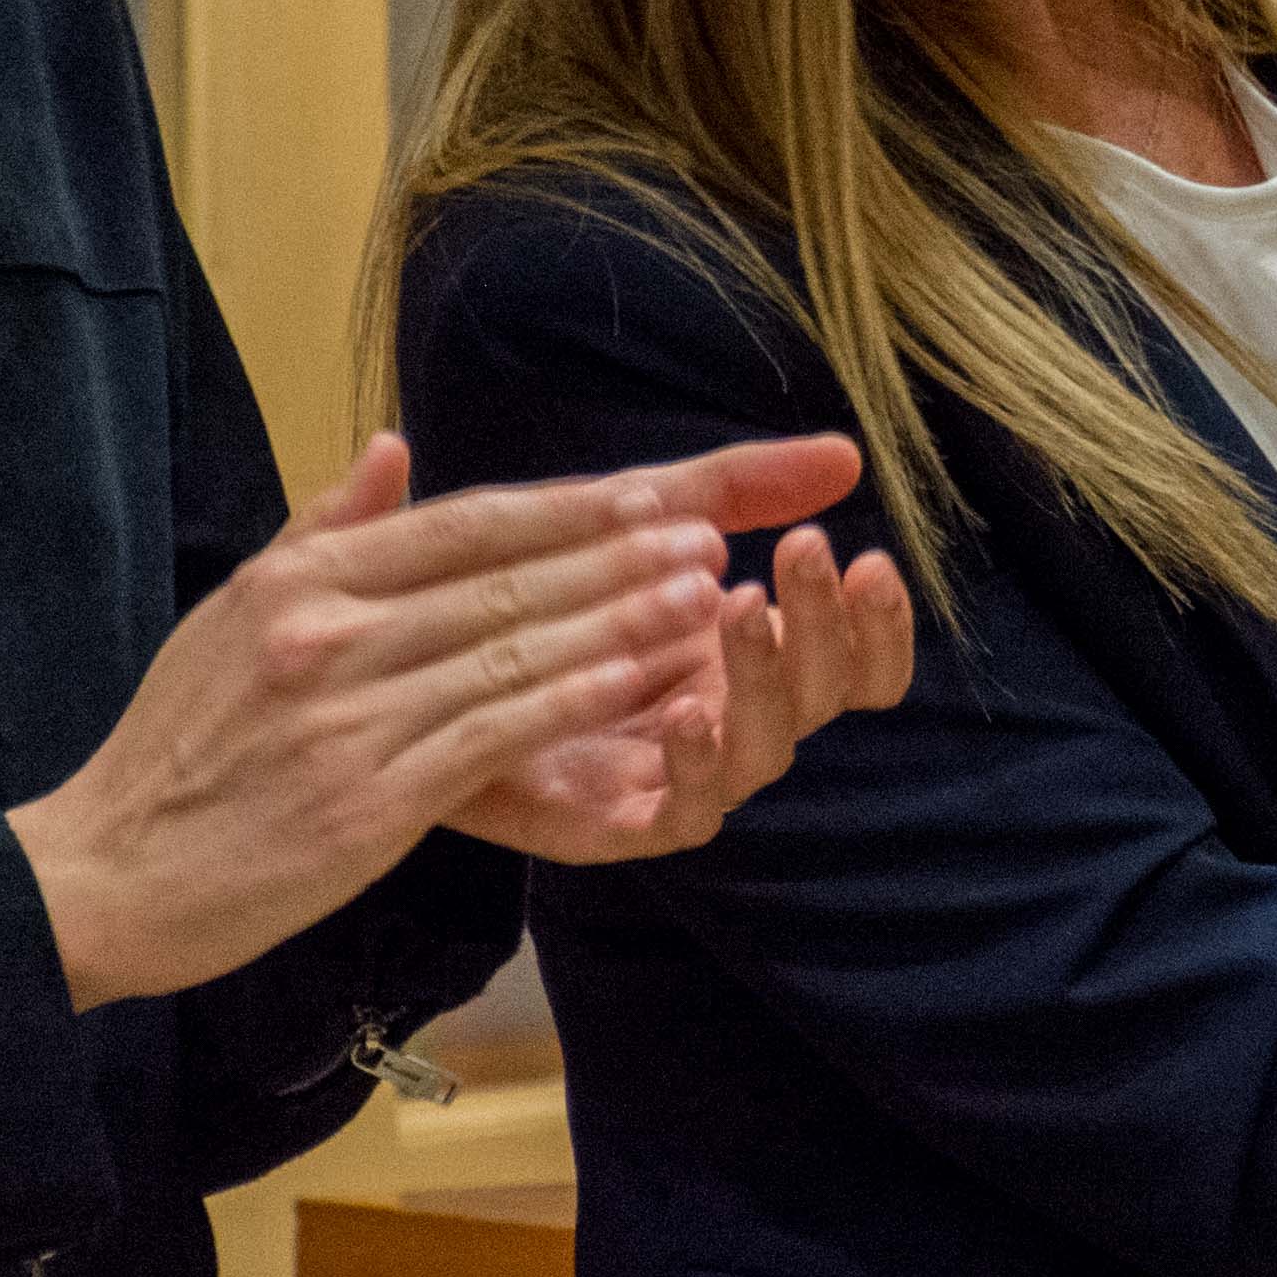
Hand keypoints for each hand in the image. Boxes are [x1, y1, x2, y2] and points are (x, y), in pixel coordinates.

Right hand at [12, 433, 874, 1008]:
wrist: (99, 877)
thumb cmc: (178, 753)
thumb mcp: (233, 618)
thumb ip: (328, 533)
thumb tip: (396, 450)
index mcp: (303, 578)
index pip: (474, 521)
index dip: (582, 504)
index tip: (672, 488)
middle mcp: (326, 627)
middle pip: (511, 571)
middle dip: (628, 545)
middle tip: (721, 525)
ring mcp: (346, 708)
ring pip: (518, 644)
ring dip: (625, 613)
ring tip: (711, 588)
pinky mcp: (366, 794)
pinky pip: (499, 730)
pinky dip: (581, 698)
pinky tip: (649, 681)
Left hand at [446, 512, 918, 867]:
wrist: (399, 670)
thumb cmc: (523, 592)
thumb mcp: (632, 516)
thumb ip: (735, 486)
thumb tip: (848, 454)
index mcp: (743, 656)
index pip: (853, 661)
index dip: (878, 625)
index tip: (870, 558)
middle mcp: (725, 718)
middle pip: (822, 697)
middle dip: (826, 626)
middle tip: (804, 552)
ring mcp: (672, 775)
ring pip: (764, 752)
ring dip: (765, 679)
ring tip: (736, 606)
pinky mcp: (609, 822)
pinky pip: (682, 814)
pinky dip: (697, 768)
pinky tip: (685, 710)